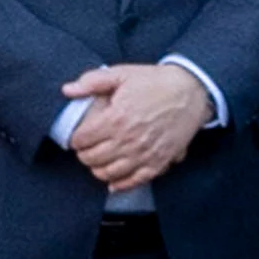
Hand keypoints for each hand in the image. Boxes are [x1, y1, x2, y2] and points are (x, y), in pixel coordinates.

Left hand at [61, 59, 211, 191]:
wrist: (190, 91)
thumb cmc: (156, 82)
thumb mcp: (122, 74)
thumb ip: (92, 82)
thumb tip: (67, 90)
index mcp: (116, 119)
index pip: (83, 139)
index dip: (75, 139)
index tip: (77, 137)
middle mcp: (128, 140)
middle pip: (92, 159)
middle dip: (84, 155)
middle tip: (85, 150)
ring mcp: (144, 154)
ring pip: (109, 173)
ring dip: (98, 170)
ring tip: (97, 163)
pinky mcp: (159, 162)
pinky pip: (135, 181)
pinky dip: (121, 184)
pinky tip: (113, 182)